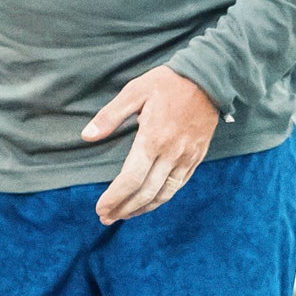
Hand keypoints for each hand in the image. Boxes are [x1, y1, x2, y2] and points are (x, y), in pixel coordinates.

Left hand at [84, 66, 218, 223]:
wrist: (208, 78)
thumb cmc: (168, 82)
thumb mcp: (134, 91)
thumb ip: (110, 116)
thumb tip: (87, 135)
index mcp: (152, 139)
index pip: (130, 179)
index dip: (114, 198)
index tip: (100, 208)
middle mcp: (171, 153)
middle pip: (145, 192)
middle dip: (123, 209)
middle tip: (106, 217)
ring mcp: (186, 157)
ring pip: (164, 194)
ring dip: (142, 209)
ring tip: (124, 215)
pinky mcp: (196, 157)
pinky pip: (178, 185)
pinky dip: (162, 198)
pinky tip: (150, 202)